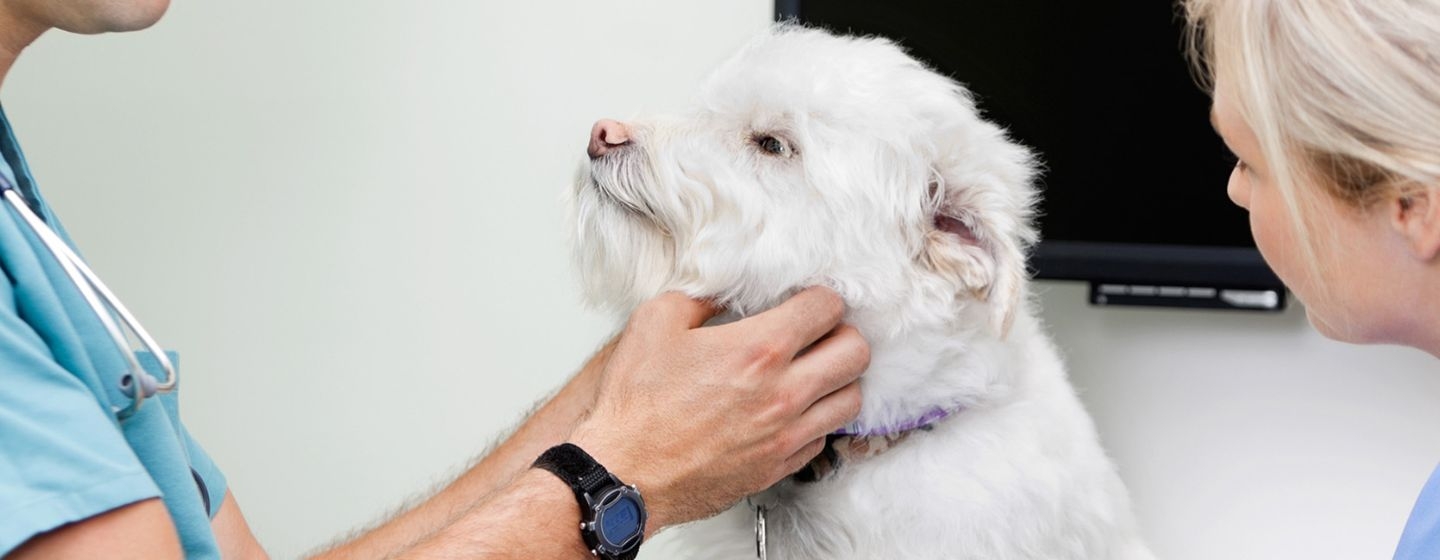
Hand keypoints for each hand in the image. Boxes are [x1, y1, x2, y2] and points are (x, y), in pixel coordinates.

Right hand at [569, 287, 868, 531]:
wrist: (624, 471)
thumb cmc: (636, 405)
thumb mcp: (655, 322)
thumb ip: (699, 297)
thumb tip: (722, 294)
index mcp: (758, 349)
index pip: (828, 309)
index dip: (820, 299)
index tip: (807, 304)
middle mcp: (783, 392)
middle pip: (856, 352)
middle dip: (841, 335)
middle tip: (818, 336)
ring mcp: (785, 434)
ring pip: (851, 399)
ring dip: (837, 381)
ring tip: (812, 374)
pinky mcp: (778, 466)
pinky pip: (824, 438)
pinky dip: (816, 421)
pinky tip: (792, 412)